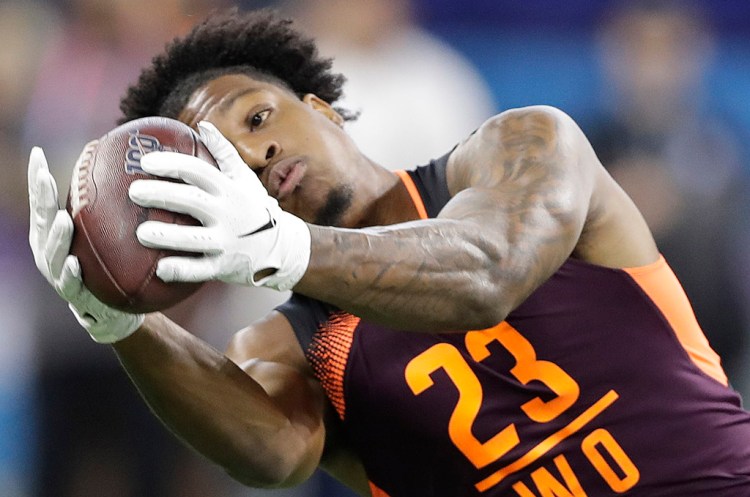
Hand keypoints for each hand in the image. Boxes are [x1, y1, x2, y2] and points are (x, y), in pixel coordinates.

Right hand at [28, 146, 143, 343]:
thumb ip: (111, 210)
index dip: (38, 180)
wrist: (115, 313)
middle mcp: (51, 253)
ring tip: (63, 220)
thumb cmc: (109, 267)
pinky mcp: (75, 298)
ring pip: (52, 255)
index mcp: (55, 235)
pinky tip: (75, 264)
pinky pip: (71, 286)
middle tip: (45, 178)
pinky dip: (71, 275)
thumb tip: (133, 168)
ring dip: (56, 238)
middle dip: (41, 200)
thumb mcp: (109, 237)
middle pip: (42, 222)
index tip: (38, 153)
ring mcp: (59, 276)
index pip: (44, 202)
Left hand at [129, 121, 310, 290]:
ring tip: (141, 233)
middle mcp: (228, 214)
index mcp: (229, 189)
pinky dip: (182, 270)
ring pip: (195, 239)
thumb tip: (202, 125)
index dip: (172, 164)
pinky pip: (201, 270)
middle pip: (192, 200)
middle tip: (134, 192)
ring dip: (168, 237)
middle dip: (162, 195)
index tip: (146, 162)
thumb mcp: (244, 179)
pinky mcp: (224, 266)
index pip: (198, 171)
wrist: (282, 247)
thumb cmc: (254, 208)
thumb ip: (223, 153)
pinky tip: (161, 269)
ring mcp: (227, 241)